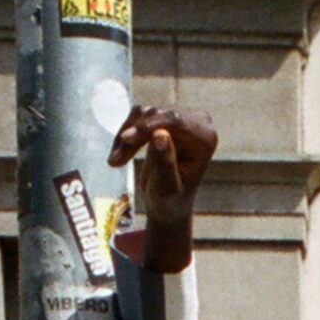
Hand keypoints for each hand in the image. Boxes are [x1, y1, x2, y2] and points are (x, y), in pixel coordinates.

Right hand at [107, 105, 217, 267]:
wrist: (168, 205)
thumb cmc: (171, 201)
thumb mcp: (167, 188)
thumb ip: (166, 162)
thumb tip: (160, 134)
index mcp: (206, 138)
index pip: (176, 121)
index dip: (148, 127)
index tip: (126, 139)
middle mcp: (197, 122)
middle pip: (158, 115)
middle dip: (134, 136)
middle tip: (113, 162)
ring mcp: (179, 117)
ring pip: (144, 114)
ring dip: (126, 138)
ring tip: (114, 163)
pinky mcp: (162, 116)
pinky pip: (137, 115)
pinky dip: (125, 134)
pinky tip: (117, 156)